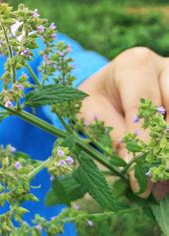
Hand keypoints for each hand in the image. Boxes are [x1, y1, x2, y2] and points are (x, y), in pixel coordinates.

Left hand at [78, 47, 168, 199]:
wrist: (107, 88)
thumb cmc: (96, 99)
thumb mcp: (90, 113)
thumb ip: (111, 134)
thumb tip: (133, 166)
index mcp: (134, 66)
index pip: (144, 110)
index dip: (143, 147)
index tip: (139, 180)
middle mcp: (164, 68)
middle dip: (163, 152)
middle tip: (156, 185)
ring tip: (163, 185)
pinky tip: (166, 177)